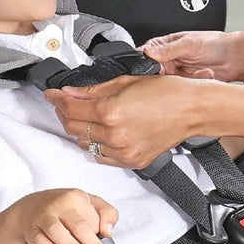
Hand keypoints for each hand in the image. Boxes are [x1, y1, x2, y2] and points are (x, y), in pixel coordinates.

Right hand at [15, 188, 117, 243]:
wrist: (30, 206)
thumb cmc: (63, 206)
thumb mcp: (87, 202)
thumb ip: (106, 213)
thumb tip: (108, 231)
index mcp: (77, 197)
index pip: (95, 217)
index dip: (101, 233)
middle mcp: (60, 205)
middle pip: (79, 225)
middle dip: (92, 243)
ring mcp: (44, 216)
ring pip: (57, 231)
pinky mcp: (31, 230)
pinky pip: (40, 240)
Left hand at [45, 73, 199, 168]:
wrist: (191, 110)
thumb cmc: (166, 92)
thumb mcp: (125, 81)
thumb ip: (93, 90)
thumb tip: (70, 92)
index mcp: (110, 111)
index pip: (70, 108)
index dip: (56, 99)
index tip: (51, 95)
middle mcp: (114, 135)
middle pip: (74, 127)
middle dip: (65, 114)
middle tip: (66, 104)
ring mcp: (123, 152)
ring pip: (85, 144)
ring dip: (80, 130)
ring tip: (86, 118)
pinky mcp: (131, 161)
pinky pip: (102, 156)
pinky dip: (96, 145)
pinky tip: (102, 134)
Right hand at [142, 29, 243, 85]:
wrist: (234, 58)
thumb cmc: (214, 43)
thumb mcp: (190, 44)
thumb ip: (169, 49)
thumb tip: (149, 52)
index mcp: (161, 47)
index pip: (143, 59)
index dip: (146, 69)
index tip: (158, 72)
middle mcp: (165, 62)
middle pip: (152, 77)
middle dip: (165, 80)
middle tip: (177, 76)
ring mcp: (174, 75)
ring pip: (167, 88)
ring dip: (183, 83)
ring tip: (199, 72)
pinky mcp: (184, 87)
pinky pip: (181, 93)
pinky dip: (193, 86)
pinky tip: (204, 76)